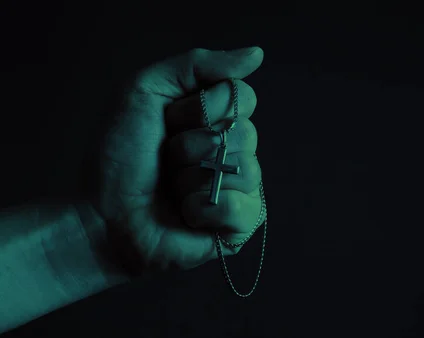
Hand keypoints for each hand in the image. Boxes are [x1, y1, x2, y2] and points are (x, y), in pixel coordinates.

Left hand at [87, 47, 264, 273]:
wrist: (100, 216)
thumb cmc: (117, 156)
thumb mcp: (144, 90)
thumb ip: (197, 65)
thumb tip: (256, 53)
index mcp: (213, 118)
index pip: (242, 97)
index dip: (204, 108)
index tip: (169, 121)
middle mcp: (230, 150)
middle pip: (246, 134)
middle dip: (195, 146)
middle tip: (166, 160)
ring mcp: (237, 188)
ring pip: (248, 170)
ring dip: (196, 179)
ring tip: (173, 190)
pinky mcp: (238, 224)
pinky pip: (245, 208)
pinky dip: (207, 210)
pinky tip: (186, 215)